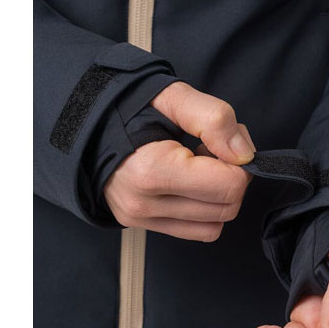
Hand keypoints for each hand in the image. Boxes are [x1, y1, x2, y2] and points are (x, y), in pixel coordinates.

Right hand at [104, 81, 255, 240]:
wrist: (84, 124)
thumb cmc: (126, 106)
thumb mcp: (171, 96)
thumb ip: (213, 118)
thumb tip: (245, 154)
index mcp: (151, 171)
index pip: (228, 186)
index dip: (239, 160)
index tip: (221, 139)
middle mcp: (144, 204)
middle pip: (227, 207)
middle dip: (232, 177)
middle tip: (212, 149)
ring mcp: (142, 220)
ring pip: (216, 224)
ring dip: (219, 195)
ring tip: (198, 165)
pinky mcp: (144, 226)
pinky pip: (197, 231)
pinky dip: (206, 209)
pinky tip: (190, 183)